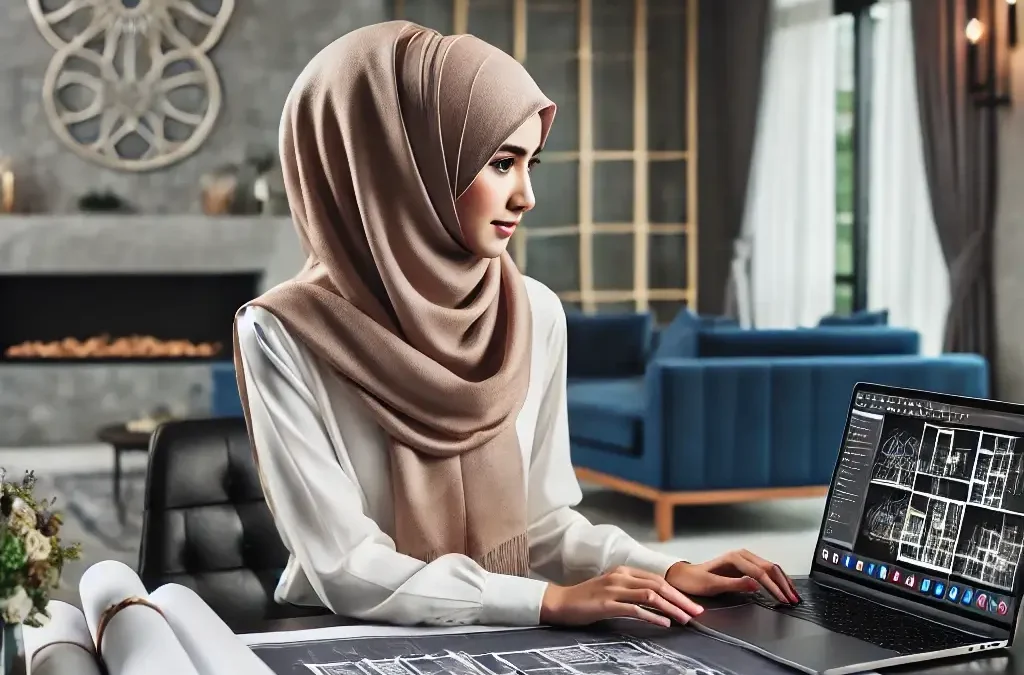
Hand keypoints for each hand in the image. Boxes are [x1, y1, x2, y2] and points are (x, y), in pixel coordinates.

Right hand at [540, 565, 704, 627]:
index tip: (691, 604)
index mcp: (624, 570)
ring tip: (685, 619)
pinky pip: (635, 609)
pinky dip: (652, 616)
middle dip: (681, 599)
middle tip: (696, 613)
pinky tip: (664, 623)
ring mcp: (614, 589)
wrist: (560, 602)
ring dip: (671, 608)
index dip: (677, 592)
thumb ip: (631, 590)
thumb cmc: (586, 598)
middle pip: (659, 585)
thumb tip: (656, 600)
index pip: (658, 579)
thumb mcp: (612, 588)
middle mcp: (621, 576)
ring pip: (650, 595)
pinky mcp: (607, 604)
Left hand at [666, 549, 800, 604]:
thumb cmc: (696, 580)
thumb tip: (755, 584)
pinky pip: (766, 570)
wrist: (685, 576)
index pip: (760, 572)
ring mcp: (745, 559)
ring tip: (793, 596)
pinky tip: (783, 588)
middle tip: (793, 599)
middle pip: (770, 568)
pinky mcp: (746, 565)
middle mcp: (742, 555)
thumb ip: (734, 584)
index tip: (782, 599)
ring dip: (783, 581)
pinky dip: (777, 579)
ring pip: (771, 568)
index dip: (773, 586)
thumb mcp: (712, 585)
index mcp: (735, 558)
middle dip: (783, 584)